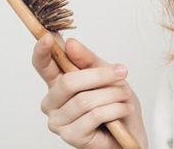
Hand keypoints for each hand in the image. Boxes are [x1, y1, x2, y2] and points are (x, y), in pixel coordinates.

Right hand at [32, 32, 148, 148]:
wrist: (131, 132)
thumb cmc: (117, 103)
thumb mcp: (107, 74)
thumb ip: (88, 60)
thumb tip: (70, 44)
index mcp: (58, 83)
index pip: (43, 66)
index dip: (42, 51)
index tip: (48, 37)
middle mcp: (53, 102)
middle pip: (68, 82)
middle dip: (100, 75)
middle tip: (122, 72)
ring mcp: (59, 122)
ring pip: (84, 100)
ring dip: (113, 94)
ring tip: (125, 95)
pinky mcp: (71, 136)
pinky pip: (94, 116)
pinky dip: (115, 109)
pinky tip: (124, 109)